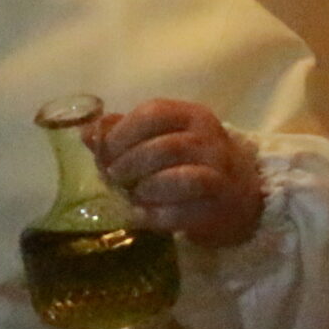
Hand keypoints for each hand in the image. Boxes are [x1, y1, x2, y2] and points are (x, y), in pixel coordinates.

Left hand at [85, 99, 264, 248]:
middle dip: (129, 163)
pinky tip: (141, 216)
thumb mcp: (161, 137)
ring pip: (179, 178)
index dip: (122, 132)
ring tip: (131, 195)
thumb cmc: (189, 161)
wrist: (240, 194)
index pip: (153, 112)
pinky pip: (185, 210)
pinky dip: (156, 214)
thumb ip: (124, 132)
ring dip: (145, 188)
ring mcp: (219, 173)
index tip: (103, 151)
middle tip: (112, 176)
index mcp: (190, 115)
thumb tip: (88, 133)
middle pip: (164, 147)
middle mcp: (209, 139)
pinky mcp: (221, 205)